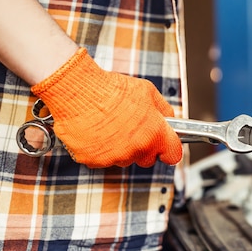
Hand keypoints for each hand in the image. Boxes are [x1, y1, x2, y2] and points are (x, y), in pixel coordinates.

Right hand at [31, 48, 182, 167]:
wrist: (78, 90)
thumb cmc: (110, 89)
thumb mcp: (148, 92)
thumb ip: (163, 111)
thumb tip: (169, 121)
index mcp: (154, 134)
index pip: (173, 155)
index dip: (168, 149)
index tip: (164, 146)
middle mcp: (136, 150)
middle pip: (146, 159)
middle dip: (143, 148)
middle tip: (130, 129)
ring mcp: (114, 158)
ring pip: (123, 159)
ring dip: (119, 148)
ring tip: (109, 125)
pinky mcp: (94, 161)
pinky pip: (101, 159)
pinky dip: (98, 149)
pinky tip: (95, 131)